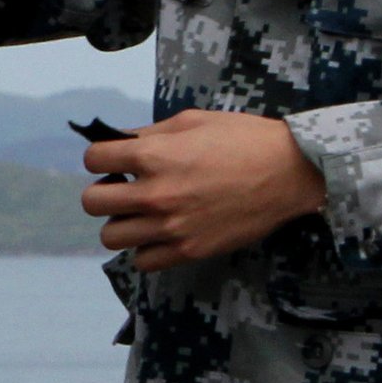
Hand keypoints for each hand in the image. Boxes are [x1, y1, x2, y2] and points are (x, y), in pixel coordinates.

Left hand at [79, 109, 327, 269]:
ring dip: (120, 223)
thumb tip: (121, 142)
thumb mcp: (192, 121)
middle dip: (103, 191)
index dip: (101, 157)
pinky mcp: (189, 250)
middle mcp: (155, 194)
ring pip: (111, 236)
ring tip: (140, 214)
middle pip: (92, 202)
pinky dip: (145, 248)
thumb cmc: (244, 139)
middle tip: (124, 188)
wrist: (290, 172)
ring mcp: (171, 226)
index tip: (114, 160)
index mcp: (153, 155)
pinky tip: (159, 233)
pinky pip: (142, 261)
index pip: (93, 159)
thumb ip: (150, 134)